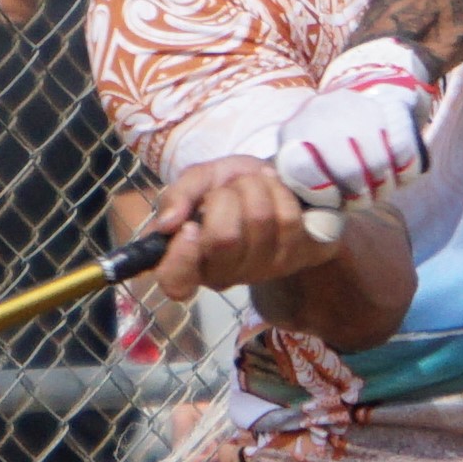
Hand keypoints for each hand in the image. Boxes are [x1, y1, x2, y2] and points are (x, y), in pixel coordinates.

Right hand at [144, 157, 346, 302]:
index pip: (175, 282)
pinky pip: (287, 219)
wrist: (279, 179)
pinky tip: (275, 187)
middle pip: (224, 240)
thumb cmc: (231, 186)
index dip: (181, 258)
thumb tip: (167, 225)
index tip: (190, 227)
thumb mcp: (199, 180)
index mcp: (190, 259)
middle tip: (229, 189)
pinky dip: (279, 191)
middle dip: (226, 197)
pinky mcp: (295, 258)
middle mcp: (223, 274)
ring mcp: (262, 270)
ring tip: (253, 183)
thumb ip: (177, 196)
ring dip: (254, 187)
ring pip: (258, 222)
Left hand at [270, 38, 436, 214]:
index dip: (325, 195)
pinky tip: (396, 171)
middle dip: (361, 198)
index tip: (335, 199)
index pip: (305, 171)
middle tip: (362, 200)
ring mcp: (357, 106)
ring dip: (384, 188)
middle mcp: (321, 114)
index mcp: (293, 134)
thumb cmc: (325, 156)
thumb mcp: (305, 174)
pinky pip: (406, 153)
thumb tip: (323, 229)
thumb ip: (308, 203)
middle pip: (352, 173)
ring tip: (379, 187)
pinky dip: (405, 173)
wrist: (358, 100)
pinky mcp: (392, 107)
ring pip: (381, 165)